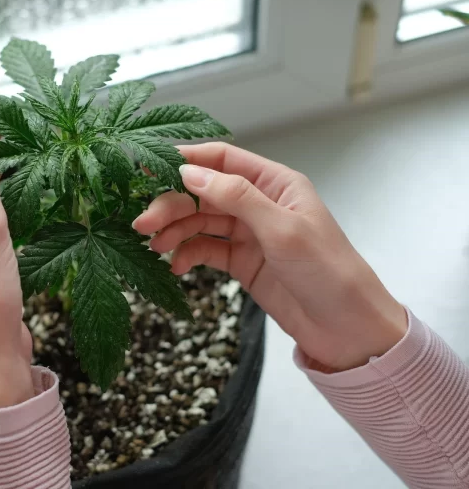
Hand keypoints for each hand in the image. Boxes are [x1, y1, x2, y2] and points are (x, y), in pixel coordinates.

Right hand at [133, 142, 406, 371]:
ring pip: (199, 221)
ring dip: (174, 230)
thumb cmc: (327, 271)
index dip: (184, 161)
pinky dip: (187, 254)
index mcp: (274, 183)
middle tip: (142, 223)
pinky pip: (206, 250)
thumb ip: (236, 197)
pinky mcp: (242, 262)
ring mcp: (248, 233)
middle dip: (171, 204)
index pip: (222, 159)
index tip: (146, 170)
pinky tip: (175, 266)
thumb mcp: (282, 230)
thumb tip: (188, 172)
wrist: (347, 329)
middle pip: (203, 192)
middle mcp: (258, 203)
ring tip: (153, 247)